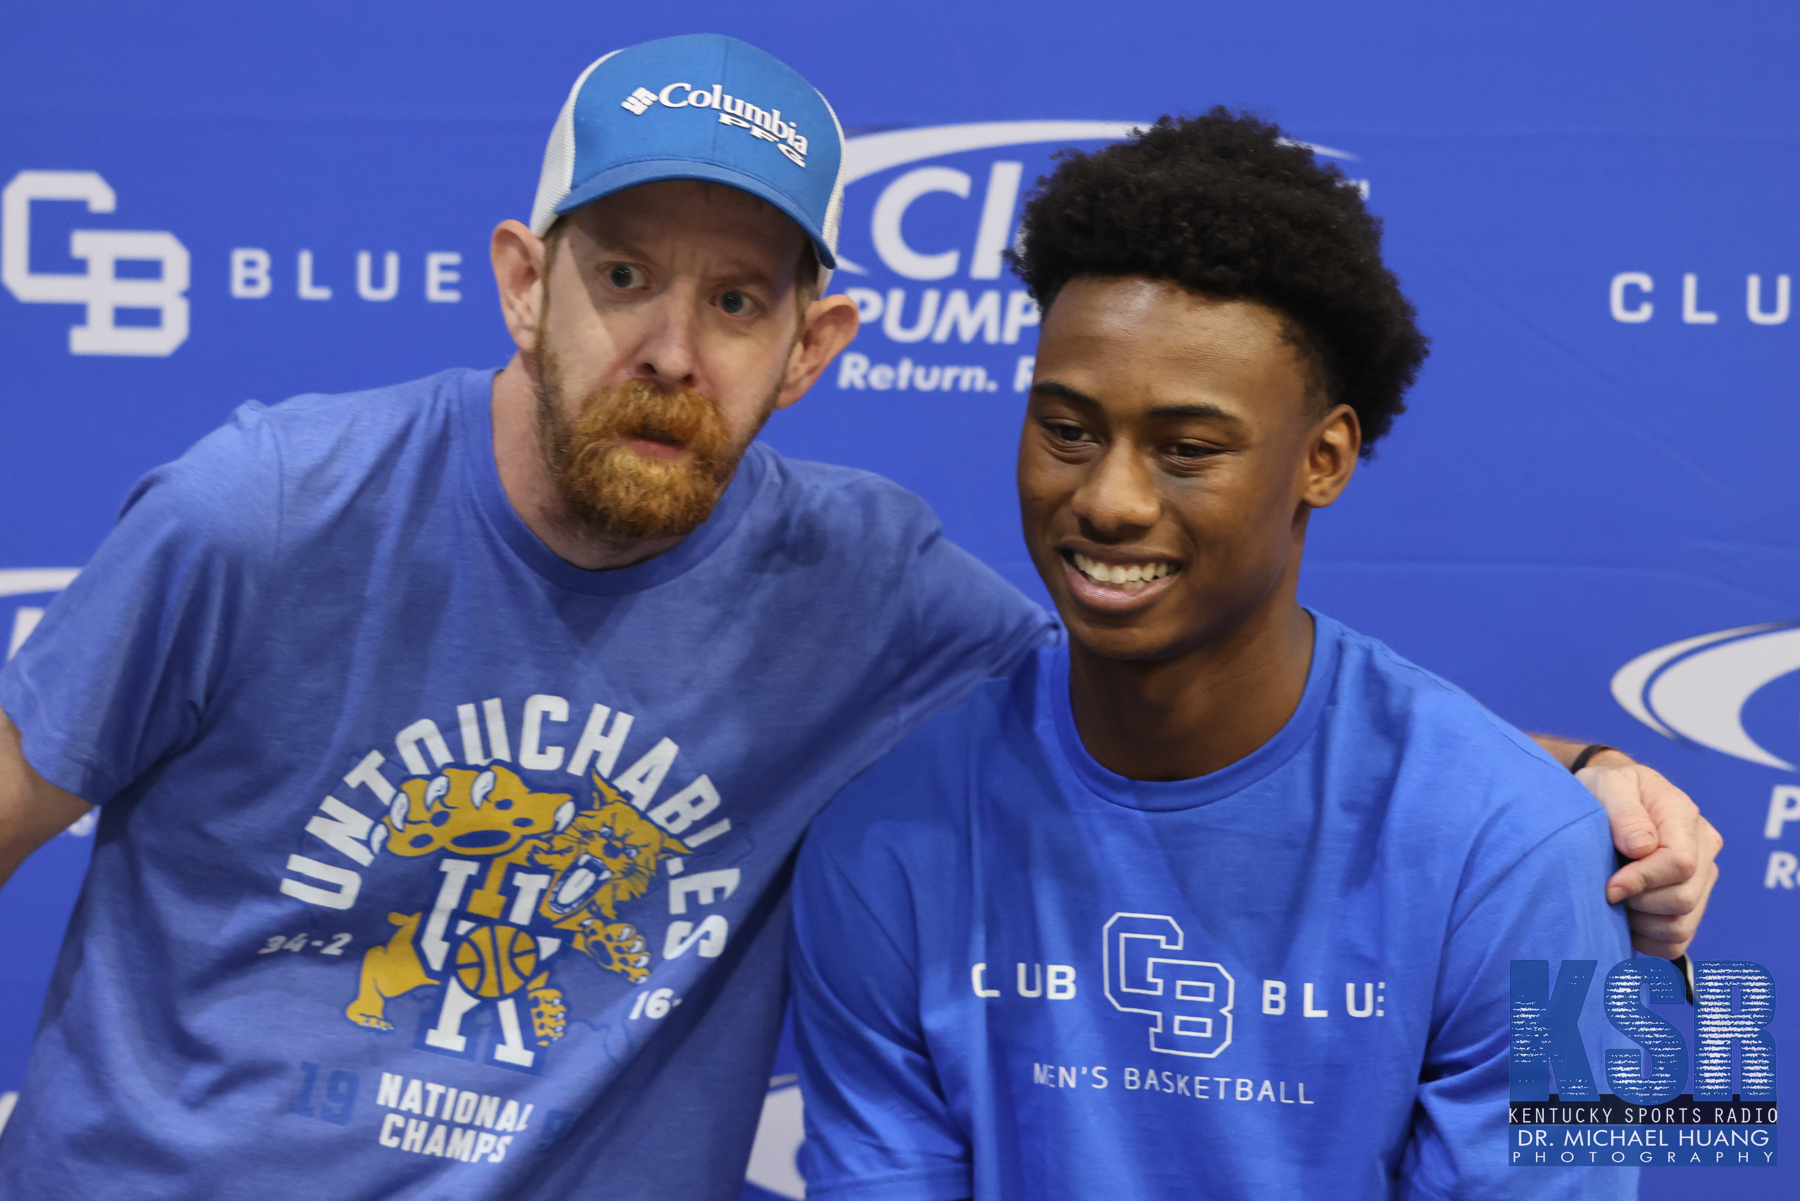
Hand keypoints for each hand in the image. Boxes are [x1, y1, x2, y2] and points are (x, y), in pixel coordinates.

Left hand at [1577, 751, 1721, 958]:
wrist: (1610, 799)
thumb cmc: (1607, 790)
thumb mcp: (1609, 786)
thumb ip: (1623, 812)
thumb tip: (1641, 848)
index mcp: (1685, 818)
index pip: (1681, 864)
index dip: (1642, 880)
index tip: (1609, 884)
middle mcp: (1704, 850)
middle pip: (1683, 899)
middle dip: (1638, 902)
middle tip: (1606, 891)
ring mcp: (1701, 880)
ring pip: (1681, 926)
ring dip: (1641, 924)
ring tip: (1614, 903)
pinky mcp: (1690, 905)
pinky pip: (1676, 942)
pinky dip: (1647, 940)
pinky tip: (1624, 921)